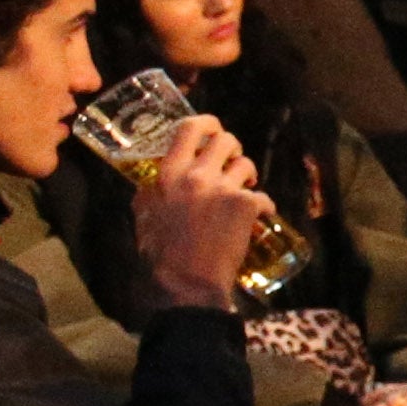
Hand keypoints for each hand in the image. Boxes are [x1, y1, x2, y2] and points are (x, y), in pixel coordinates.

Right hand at [128, 115, 271, 312]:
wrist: (187, 283)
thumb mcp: (144, 217)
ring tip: (243, 190)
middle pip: (225, 140)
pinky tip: (256, 218)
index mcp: (168, 174)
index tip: (212, 128)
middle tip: (231, 162)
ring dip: (247, 176)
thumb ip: (149, 193)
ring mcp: (223, 189)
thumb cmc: (161, 254)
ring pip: (246, 164)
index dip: (206, 122)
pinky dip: (262, 206)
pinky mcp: (245, 206)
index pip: (188, 129)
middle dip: (232, 148)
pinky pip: (262, 196)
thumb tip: (152, 183)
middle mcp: (196, 175)